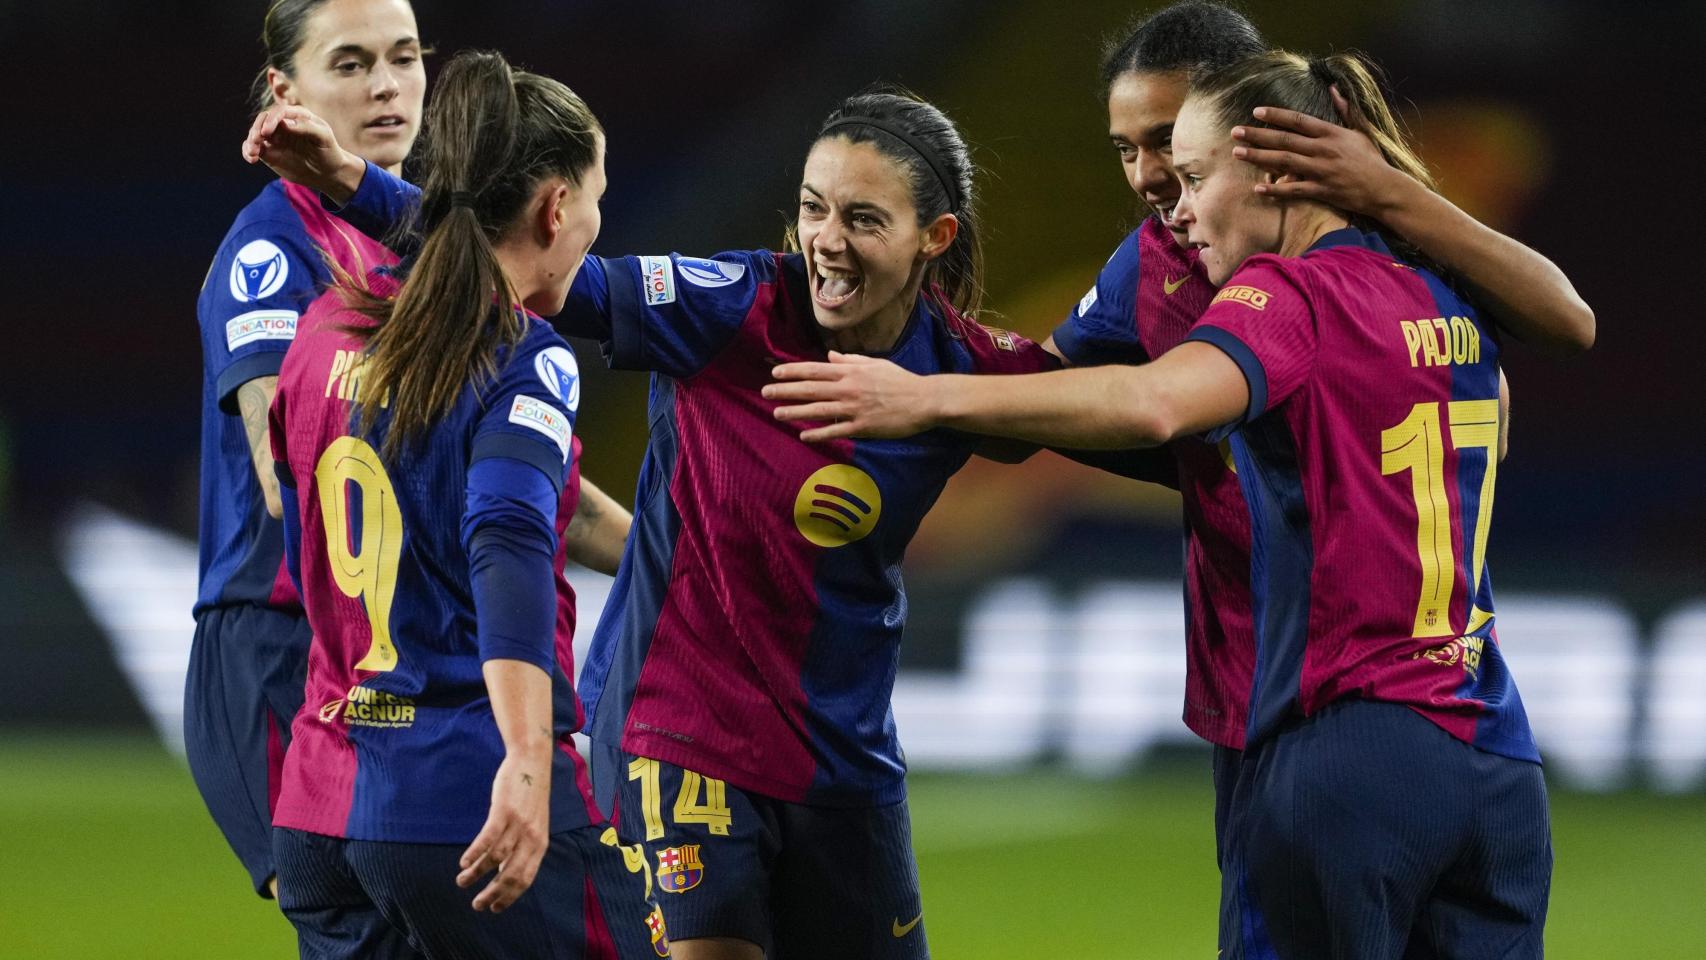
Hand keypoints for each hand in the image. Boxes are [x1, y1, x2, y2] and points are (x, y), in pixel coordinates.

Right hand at [242, 105, 365, 204]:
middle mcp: (283, 124)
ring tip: (252, 153)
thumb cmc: (329, 152)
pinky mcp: (268, 152)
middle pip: (263, 120)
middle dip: (257, 129)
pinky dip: (248, 151)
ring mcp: (274, 137)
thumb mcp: (323, 138)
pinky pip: (253, 148)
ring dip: (250, 141)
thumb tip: (285, 123)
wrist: (327, 173)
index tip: (266, 132)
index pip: (280, 112)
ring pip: (256, 133)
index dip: (271, 120)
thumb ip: (306, 127)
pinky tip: (251, 159)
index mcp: (297, 115)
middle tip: (256, 140)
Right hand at [456, 753, 550, 912]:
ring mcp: (518, 825)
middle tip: (476, 905)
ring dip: (476, 874)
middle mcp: (531, 838)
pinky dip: (475, 853)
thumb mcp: (532, 826)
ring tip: (461, 881)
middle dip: (492, 894)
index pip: (525, 879)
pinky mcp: (504, 811)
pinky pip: (488, 838)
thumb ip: (521, 848)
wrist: (531, 765)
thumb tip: (501, 872)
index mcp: (539, 845)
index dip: (509, 897)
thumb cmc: (529, 798)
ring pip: (495, 858)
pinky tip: (464, 863)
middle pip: (511, 875)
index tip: (494, 909)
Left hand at [762, 352, 935, 441]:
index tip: (775, 372)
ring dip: (795, 412)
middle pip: (811, 389)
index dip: (793, 371)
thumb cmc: (900, 381)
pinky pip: (836, 431)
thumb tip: (831, 358)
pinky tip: (803, 435)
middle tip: (765, 393)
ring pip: (818, 410)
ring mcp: (854, 409)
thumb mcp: (876, 364)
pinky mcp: (862, 427)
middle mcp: (849, 388)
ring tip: (776, 414)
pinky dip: (819, 433)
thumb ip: (851, 361)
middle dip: (785, 391)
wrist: (924, 400)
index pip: (815, 370)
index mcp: (851, 372)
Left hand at [1231, 87, 1410, 215]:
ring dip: (1258, 157)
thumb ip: (1346, 109)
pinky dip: (1275, 190)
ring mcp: (1321, 171)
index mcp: (1332, 133)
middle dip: (1257, 135)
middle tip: (1235, 132)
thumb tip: (1335, 88)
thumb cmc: (1372, 160)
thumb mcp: (1361, 131)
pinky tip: (1257, 188)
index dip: (1276, 115)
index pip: (1298, 120)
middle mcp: (1323, 150)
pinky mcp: (1321, 191)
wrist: (1384, 189)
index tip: (1256, 111)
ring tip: (1237, 153)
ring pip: (1284, 161)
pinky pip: (1293, 189)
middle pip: (1284, 139)